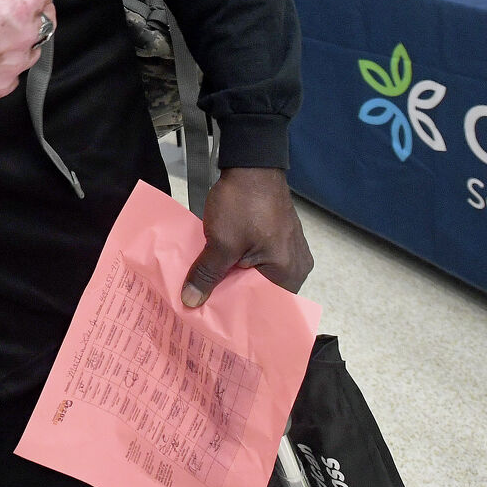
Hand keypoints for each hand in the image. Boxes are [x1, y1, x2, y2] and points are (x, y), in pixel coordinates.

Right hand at [0, 0, 53, 116]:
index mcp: (20, 4)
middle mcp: (25, 36)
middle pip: (46, 19)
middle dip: (34, 11)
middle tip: (8, 6)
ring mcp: (14, 65)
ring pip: (33, 49)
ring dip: (22, 39)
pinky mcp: (0, 87)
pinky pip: (13, 74)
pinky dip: (4, 65)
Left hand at [182, 167, 312, 304]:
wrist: (252, 162)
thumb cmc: (243, 204)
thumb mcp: (220, 243)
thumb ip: (207, 275)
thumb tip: (191, 302)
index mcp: (289, 273)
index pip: (266, 308)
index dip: (239, 316)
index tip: (215, 324)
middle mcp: (296, 265)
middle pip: (261, 293)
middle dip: (233, 298)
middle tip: (206, 309)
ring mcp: (289, 249)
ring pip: (258, 276)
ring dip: (234, 279)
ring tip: (209, 291)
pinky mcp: (278, 236)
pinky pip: (259, 260)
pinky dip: (240, 264)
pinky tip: (219, 268)